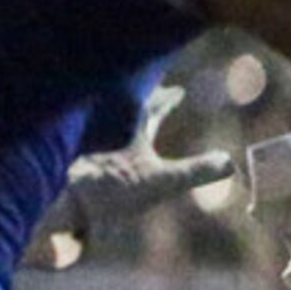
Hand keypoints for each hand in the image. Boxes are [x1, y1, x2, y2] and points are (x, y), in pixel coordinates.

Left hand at [32, 87, 234, 265]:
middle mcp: (106, 123)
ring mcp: (85, 136)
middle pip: (128, 105)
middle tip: (157, 95)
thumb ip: (197, 171)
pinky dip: (97, 134)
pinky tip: (97, 144)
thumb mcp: (161, 183)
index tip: (178, 91)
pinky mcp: (68, 152)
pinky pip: (86, 134)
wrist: (60, 197)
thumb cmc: (109, 188)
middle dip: (145, 100)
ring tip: (127, 116)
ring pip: (105, 118)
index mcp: (131, 125)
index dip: (169, 99)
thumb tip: (230, 162)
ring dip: (119, 115)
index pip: (155, 105)